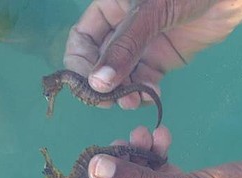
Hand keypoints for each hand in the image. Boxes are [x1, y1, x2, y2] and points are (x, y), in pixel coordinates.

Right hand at [64, 0, 241, 108]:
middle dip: (102, 84)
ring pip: (121, 76)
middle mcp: (121, 29)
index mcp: (110, 8)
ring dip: (123, 92)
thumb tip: (97, 83)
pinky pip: (144, 80)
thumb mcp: (150, 13)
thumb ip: (124, 47)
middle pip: (99, 62)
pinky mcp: (161, 59)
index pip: (82, 40)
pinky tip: (150, 98)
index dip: (80, 64)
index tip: (88, 86)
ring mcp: (142, 45)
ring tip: (131, 103)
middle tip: (108, 102)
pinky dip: (144, 92)